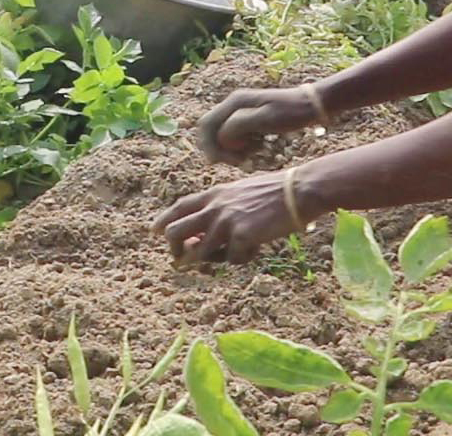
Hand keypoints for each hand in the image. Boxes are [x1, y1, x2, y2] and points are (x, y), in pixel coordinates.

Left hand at [153, 168, 303, 265]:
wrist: (297, 191)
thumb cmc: (275, 191)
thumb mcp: (241, 191)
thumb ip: (222, 206)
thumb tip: (207, 230)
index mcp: (215, 194)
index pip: (180, 207)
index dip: (164, 219)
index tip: (153, 230)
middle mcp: (215, 207)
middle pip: (176, 232)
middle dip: (175, 250)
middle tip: (181, 259)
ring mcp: (226, 222)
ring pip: (200, 253)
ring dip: (211, 260)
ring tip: (228, 255)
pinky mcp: (241, 237)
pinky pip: (233, 259)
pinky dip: (243, 259)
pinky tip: (256, 248)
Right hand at [194, 85, 322, 165]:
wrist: (312, 104)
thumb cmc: (292, 112)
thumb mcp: (266, 119)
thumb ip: (239, 125)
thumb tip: (221, 137)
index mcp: (235, 102)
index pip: (206, 124)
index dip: (209, 145)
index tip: (222, 162)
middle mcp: (234, 104)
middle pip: (212, 130)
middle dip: (219, 149)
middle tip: (237, 162)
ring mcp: (241, 111)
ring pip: (223, 134)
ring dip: (230, 149)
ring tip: (249, 156)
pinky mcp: (250, 119)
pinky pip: (236, 135)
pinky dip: (241, 147)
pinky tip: (256, 151)